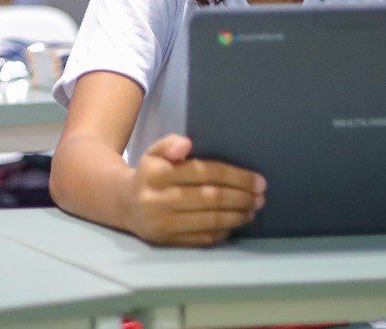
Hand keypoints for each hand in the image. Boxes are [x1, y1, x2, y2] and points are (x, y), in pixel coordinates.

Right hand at [124, 134, 263, 246]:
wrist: (124, 205)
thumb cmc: (148, 175)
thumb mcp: (154, 152)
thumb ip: (169, 144)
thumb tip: (187, 144)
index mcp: (157, 174)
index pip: (203, 172)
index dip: (234, 176)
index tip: (258, 180)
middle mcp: (159, 200)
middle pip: (210, 198)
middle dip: (241, 197)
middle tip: (261, 196)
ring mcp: (163, 224)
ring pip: (209, 220)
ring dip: (237, 215)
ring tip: (253, 209)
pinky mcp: (168, 241)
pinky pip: (202, 238)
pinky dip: (223, 231)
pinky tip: (235, 223)